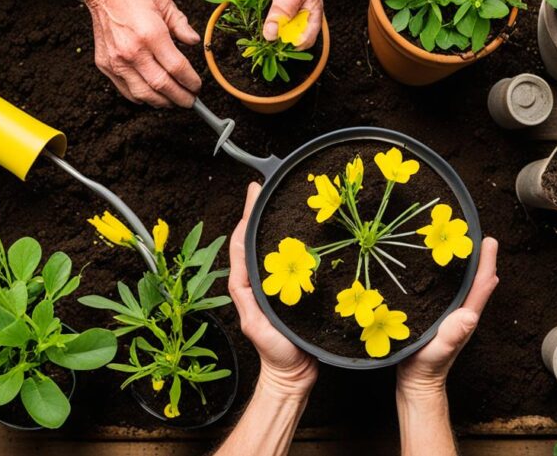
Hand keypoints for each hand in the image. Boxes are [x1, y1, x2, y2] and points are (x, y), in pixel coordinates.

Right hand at [78, 0, 200, 107]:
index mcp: (151, 34)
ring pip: (143, 94)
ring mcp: (117, 60)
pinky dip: (142, 97)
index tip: (197, 86)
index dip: (190, 81)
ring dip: (162, 102)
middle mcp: (132, 51)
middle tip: (190, 101)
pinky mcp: (105, 64)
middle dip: (180, 97)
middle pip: (162, 85)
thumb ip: (182, 26)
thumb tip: (194, 42)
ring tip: (173, 101)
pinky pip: (126, 90)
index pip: (177, 68)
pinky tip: (153, 95)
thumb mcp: (166, 4)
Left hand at [229, 182, 317, 396]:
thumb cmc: (275, 350)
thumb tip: (241, 269)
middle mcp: (268, 278)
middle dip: (267, 212)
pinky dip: (306, 244)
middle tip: (272, 185)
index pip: (246, 242)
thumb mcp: (254, 321)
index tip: (254, 191)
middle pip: (265, 239)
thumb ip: (246, 296)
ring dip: (287, 224)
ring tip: (292, 199)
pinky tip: (315, 231)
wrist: (297, 372)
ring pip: (285, 247)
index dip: (248, 215)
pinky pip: (304, 261)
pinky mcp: (304, 288)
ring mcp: (286, 282)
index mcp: (251, 282)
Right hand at [397, 238, 499, 397]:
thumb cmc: (427, 367)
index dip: (487, 262)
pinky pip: (445, 291)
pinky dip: (445, 276)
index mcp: (465, 316)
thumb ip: (453, 335)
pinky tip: (435, 268)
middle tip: (473, 233)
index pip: (481, 284)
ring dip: (463, 264)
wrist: (415, 380)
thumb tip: (470, 316)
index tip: (488, 241)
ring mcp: (449, 313)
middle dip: (478, 257)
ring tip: (457, 242)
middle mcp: (460, 311)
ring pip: (460, 284)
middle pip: (474, 280)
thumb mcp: (439, 351)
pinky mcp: (435, 314)